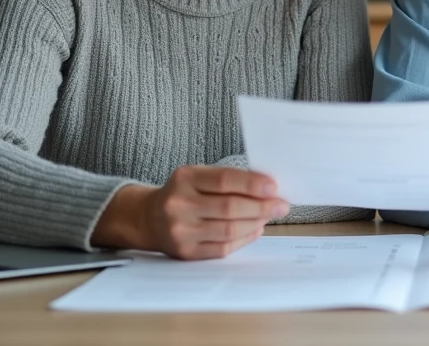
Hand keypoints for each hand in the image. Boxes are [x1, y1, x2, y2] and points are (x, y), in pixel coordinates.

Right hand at [95, 166, 288, 259]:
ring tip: (269, 217)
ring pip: (229, 230)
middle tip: (281, 205)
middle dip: (261, 207)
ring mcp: (181, 231)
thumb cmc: (182, 193)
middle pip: (230, 207)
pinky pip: (222, 248)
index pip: (224, 180)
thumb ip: (226, 179)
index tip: (274, 187)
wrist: (147, 218)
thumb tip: (266, 187)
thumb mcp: (197, 176)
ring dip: (256, 223)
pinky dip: (244, 240)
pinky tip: (255, 230)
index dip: (252, 184)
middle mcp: (179, 205)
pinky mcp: (185, 253)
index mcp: (184, 179)